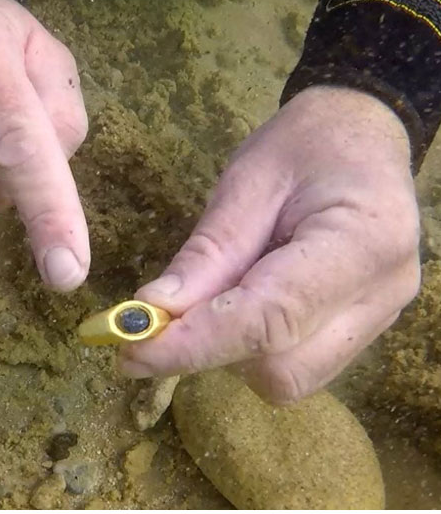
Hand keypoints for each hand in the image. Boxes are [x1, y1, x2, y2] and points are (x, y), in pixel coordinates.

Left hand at [120, 86, 420, 402]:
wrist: (367, 133)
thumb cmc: (308, 145)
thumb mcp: (247, 181)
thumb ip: (204, 255)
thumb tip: (150, 315)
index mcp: (362, 243)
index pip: (268, 320)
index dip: (196, 345)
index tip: (132, 352)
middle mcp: (380, 294)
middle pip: (280, 367)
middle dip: (216, 350)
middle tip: (174, 313)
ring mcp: (378, 320)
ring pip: (288, 379)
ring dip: (236, 354)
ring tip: (226, 294)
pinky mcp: (363, 336)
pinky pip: (298, 369)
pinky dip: (258, 351)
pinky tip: (251, 304)